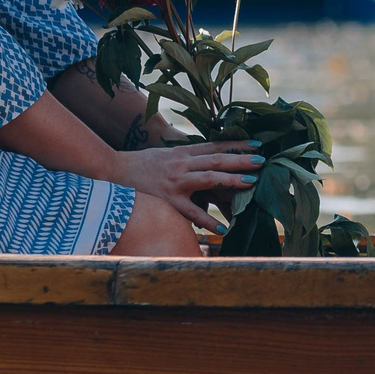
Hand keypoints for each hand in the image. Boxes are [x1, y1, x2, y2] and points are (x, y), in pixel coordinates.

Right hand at [119, 139, 264, 231]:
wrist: (111, 172)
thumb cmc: (140, 166)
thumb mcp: (165, 155)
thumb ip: (185, 157)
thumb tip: (205, 161)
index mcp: (182, 152)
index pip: (215, 146)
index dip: (236, 145)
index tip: (256, 145)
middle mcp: (181, 164)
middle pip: (216, 159)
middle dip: (241, 160)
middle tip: (263, 161)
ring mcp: (175, 182)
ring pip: (208, 178)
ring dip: (231, 180)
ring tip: (252, 183)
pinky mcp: (168, 200)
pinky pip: (192, 212)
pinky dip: (209, 220)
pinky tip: (224, 228)